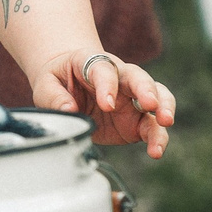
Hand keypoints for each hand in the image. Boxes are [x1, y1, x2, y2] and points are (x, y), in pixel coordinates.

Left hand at [30, 48, 174, 158]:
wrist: (69, 86)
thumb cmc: (58, 80)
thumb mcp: (47, 84)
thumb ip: (54, 96)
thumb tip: (68, 111)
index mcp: (93, 62)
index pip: (104, 70)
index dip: (107, 86)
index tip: (106, 104)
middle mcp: (120, 77)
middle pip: (139, 77)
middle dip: (147, 90)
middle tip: (151, 104)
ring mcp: (132, 98)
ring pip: (157, 97)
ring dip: (164, 109)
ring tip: (165, 122)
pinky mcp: (138, 120)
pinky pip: (153, 126)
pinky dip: (158, 137)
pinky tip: (156, 150)